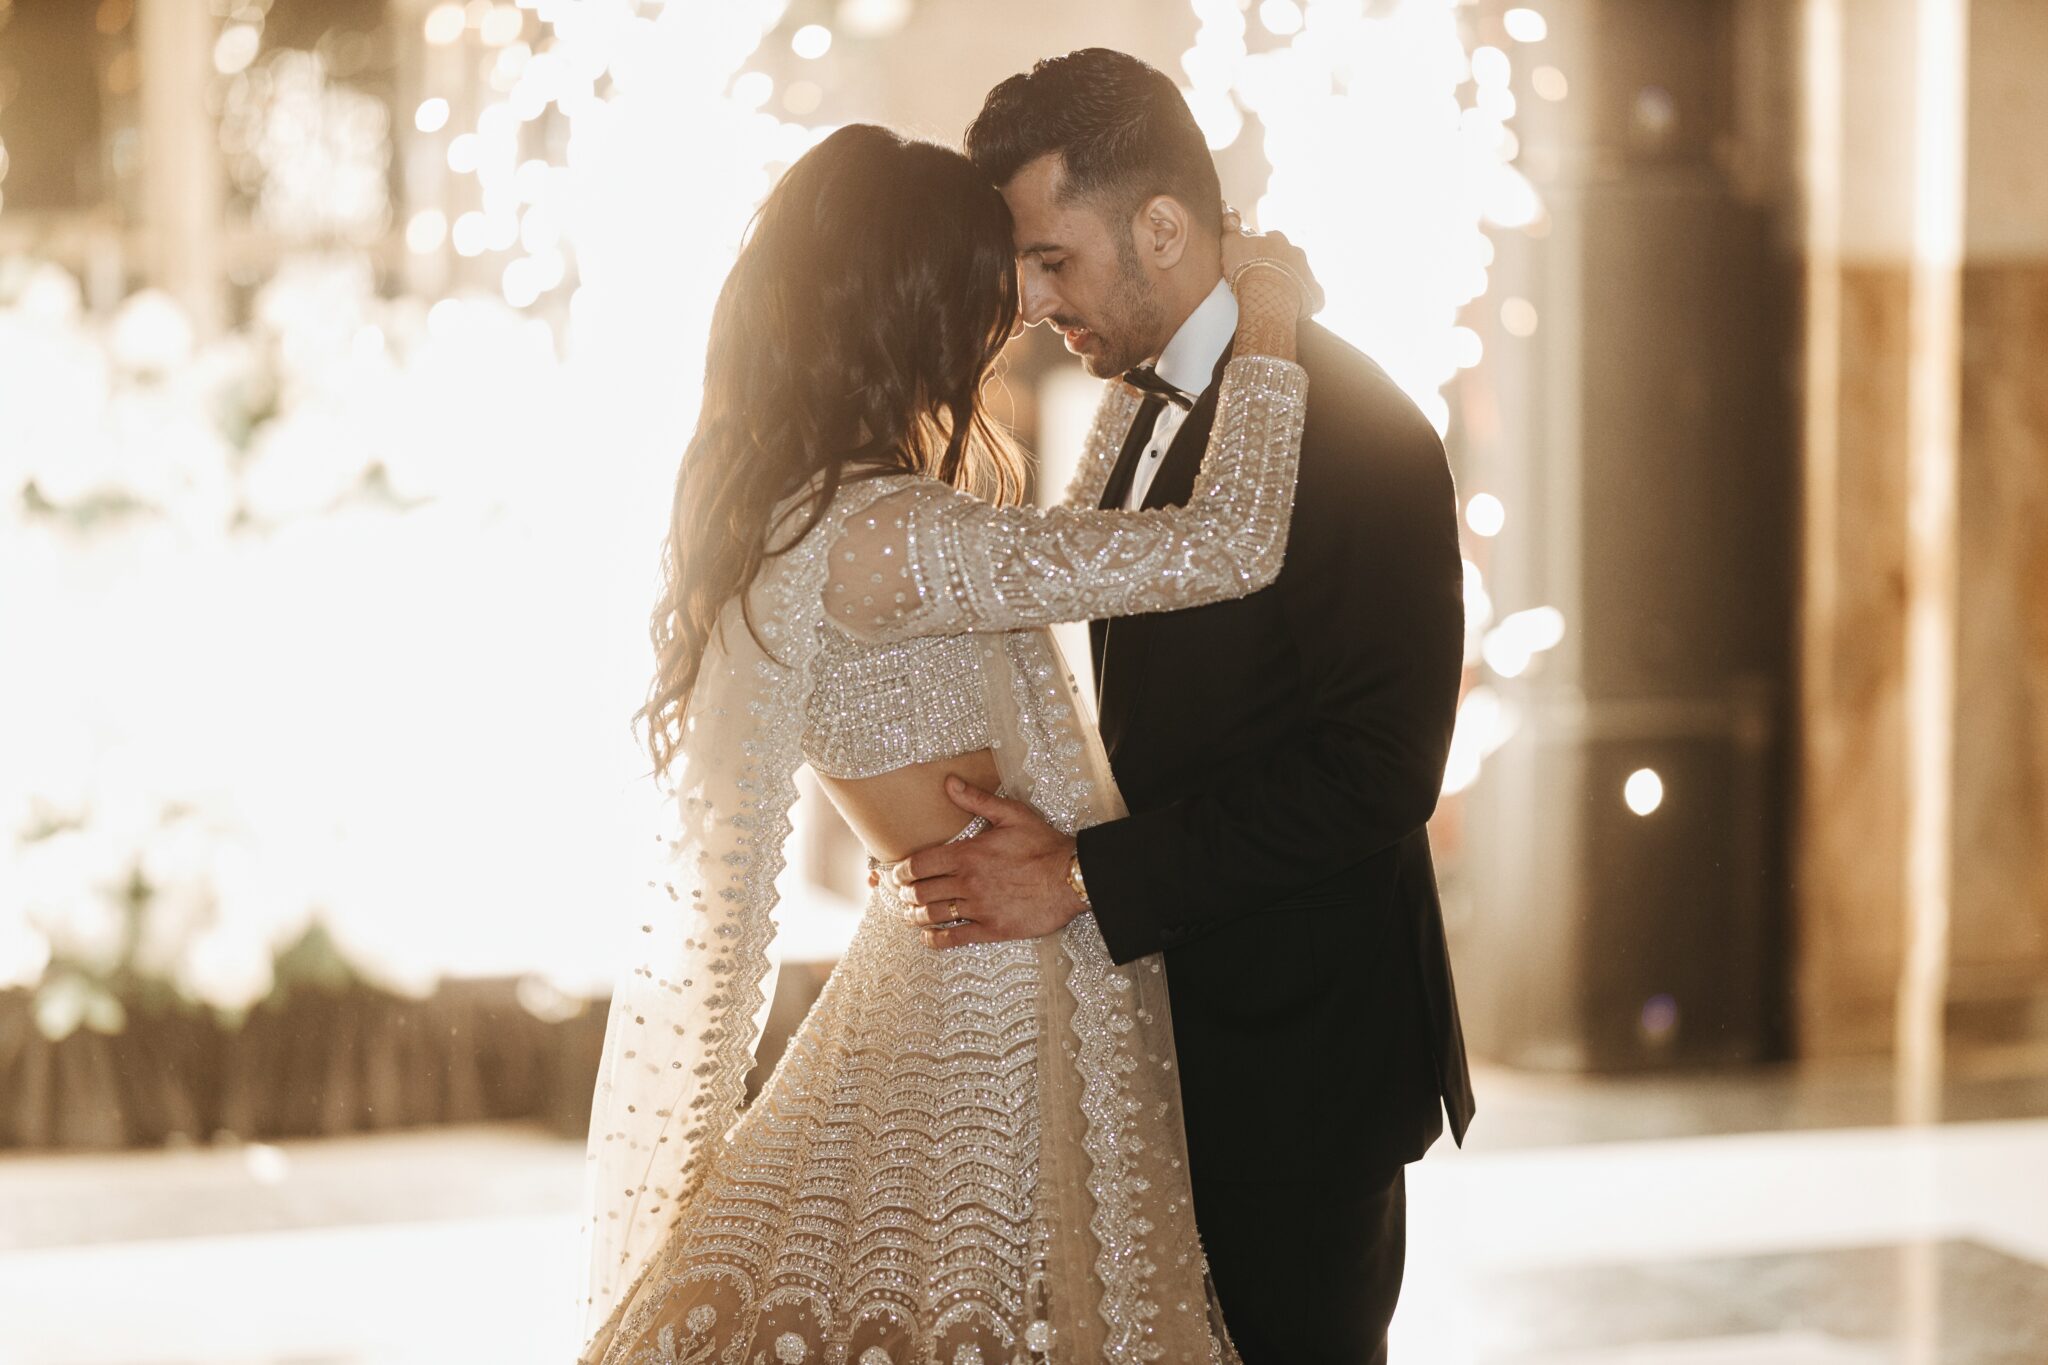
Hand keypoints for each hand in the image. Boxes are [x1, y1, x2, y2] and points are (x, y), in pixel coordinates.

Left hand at [888, 777, 1086, 949]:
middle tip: (901, 894)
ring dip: (915, 915)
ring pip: (932, 914)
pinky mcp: (992, 929)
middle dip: (905, 893)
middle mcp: (968, 882)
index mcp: (968, 853)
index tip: (898, 874)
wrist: (1071, 876)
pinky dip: (935, 939)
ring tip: (911, 913)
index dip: (902, 871)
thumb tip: (949, 783)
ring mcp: (978, 907)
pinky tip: (928, 937)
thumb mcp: (1011, 814)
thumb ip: (976, 799)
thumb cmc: (1044, 845)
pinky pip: (954, 937)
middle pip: (921, 891)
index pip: (920, 864)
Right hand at [1219, 205, 1323, 317]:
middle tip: (1262, 281)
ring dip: (1289, 282)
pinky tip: (1292, 309)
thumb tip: (1230, 215)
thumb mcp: (1230, 244)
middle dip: (1276, 266)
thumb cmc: (1247, 269)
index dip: (1257, 252)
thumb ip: (1230, 229)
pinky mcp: (1315, 293)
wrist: (1269, 297)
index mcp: (1276, 239)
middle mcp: (1295, 251)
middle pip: (1285, 257)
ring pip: (1298, 275)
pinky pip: (1310, 296)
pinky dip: (1303, 301)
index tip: (1249, 263)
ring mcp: (1307, 271)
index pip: (1267, 241)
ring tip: (1275, 297)